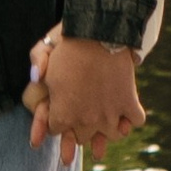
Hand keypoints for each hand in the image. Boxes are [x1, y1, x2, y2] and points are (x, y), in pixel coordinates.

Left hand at [24, 29, 144, 159]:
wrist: (98, 33)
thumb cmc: (69, 43)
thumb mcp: (45, 50)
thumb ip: (36, 64)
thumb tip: (34, 77)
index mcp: (62, 114)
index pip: (56, 131)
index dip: (56, 121)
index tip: (59, 115)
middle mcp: (86, 121)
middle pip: (82, 137)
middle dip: (79, 128)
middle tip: (82, 119)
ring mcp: (109, 115)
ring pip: (111, 135)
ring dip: (108, 129)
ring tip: (107, 121)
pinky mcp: (129, 103)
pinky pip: (136, 121)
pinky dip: (132, 118)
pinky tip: (127, 113)